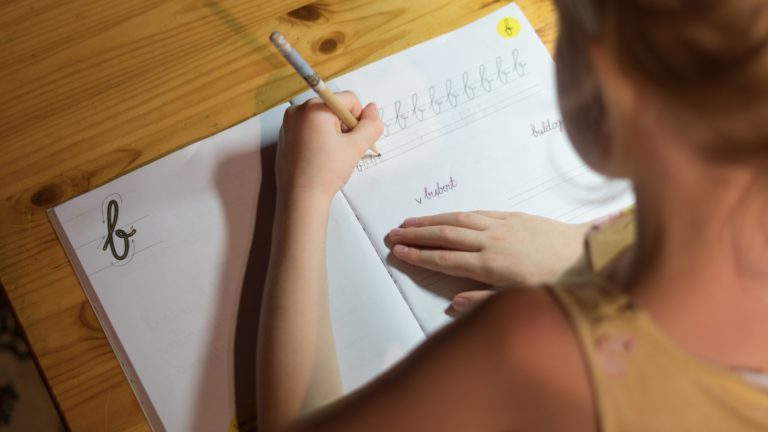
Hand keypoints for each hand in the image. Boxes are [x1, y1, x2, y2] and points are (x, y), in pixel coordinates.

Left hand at [277, 92, 383, 200]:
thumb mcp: (356, 147)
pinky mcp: (285, 137)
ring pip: (322, 120)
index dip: (359, 120)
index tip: (354, 140)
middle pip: (334, 109)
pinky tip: (320, 158)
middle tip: (343, 150)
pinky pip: (309, 130)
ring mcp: (288, 124)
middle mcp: (297, 110)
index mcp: (314, 107)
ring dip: (333, 134)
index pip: (349, 100)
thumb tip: (373, 109)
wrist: (300, 198)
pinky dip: (319, 139)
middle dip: (345, 127)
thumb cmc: (326, 171)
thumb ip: (371, 125)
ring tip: (332, 156)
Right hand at [388, 211, 589, 309]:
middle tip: (393, 234)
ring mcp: (502, 226)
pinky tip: (446, 215)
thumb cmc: (560, 285)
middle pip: (445, 235)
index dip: (419, 255)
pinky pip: (478, 212)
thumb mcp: (524, 302)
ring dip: (431, 220)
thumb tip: (453, 303)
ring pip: (458, 219)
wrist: (591, 255)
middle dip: (417, 234)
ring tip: (409, 221)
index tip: (398, 251)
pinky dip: (456, 213)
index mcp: (491, 266)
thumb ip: (485, 303)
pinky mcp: (514, 216)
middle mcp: (492, 242)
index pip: (445, 259)